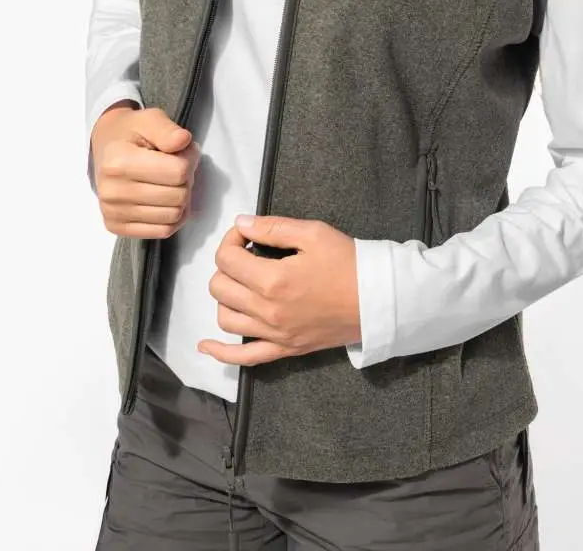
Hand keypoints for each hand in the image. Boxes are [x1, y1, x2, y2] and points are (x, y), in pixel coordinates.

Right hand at [91, 104, 200, 237]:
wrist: (105, 148)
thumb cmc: (131, 133)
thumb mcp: (149, 119)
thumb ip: (167, 129)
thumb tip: (184, 141)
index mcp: (118, 162)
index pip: (179, 171)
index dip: (190, 159)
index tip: (182, 151)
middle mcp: (112, 191)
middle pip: (178, 196)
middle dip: (186, 180)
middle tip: (176, 167)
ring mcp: (113, 212)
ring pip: (174, 216)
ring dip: (181, 199)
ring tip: (169, 182)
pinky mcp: (116, 227)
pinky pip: (162, 231)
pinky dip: (172, 217)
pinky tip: (165, 200)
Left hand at [198, 215, 360, 364]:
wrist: (377, 299)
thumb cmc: (348, 262)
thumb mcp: (313, 233)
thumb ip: (272, 227)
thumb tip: (241, 223)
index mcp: (272, 280)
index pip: (226, 258)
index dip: (231, 239)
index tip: (248, 234)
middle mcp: (267, 311)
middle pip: (219, 287)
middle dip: (228, 265)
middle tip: (249, 254)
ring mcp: (274, 334)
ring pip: (225, 318)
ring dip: (227, 296)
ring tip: (245, 282)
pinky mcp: (284, 350)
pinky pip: (244, 358)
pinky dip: (220, 353)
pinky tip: (205, 345)